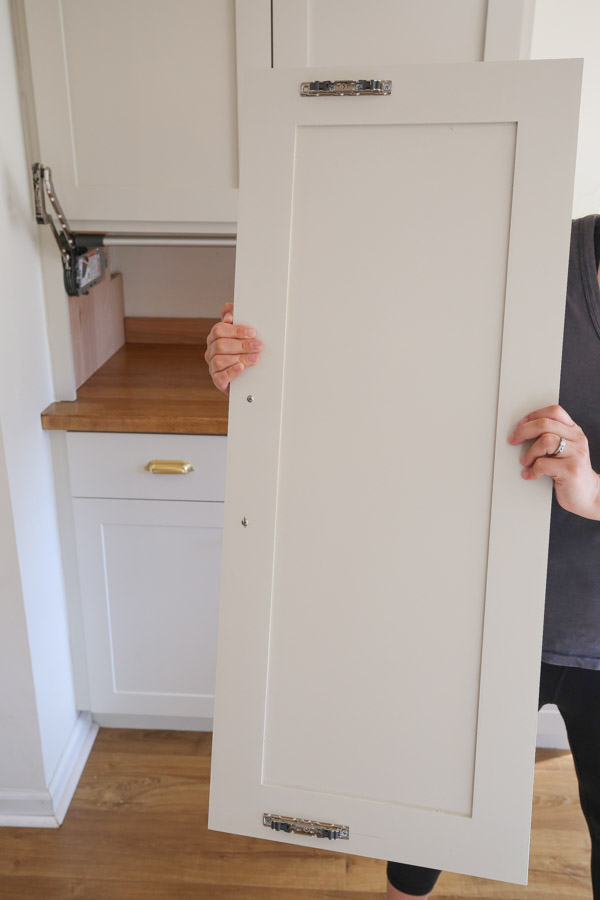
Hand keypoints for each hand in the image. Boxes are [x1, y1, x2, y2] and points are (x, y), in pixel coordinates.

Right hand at [205, 302, 262, 393]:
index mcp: (215, 337)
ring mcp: (213, 366)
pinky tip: (241, 368)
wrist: (249, 376)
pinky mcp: (218, 381)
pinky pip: (220, 377)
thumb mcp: (242, 331)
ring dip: (240, 358)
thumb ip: (236, 316)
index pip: (219, 330)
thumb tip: (228, 316)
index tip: (252, 332)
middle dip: (242, 345)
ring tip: (255, 358)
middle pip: (220, 345)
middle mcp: (211, 351)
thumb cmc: (245, 350)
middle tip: (259, 346)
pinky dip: (231, 372)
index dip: (236, 330)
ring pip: (219, 360)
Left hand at [508, 404, 599, 518]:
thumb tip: (523, 431)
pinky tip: (530, 474)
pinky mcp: (571, 470)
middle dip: (524, 431)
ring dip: (530, 452)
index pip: (554, 412)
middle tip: (513, 440)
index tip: (520, 424)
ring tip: (525, 461)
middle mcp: (578, 439)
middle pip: (545, 424)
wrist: (588, 495)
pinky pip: (544, 463)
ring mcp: (576, 454)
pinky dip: (532, 470)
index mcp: (575, 431)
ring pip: (545, 441)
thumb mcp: (565, 450)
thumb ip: (553, 438)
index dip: (534, 415)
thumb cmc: (571, 472)